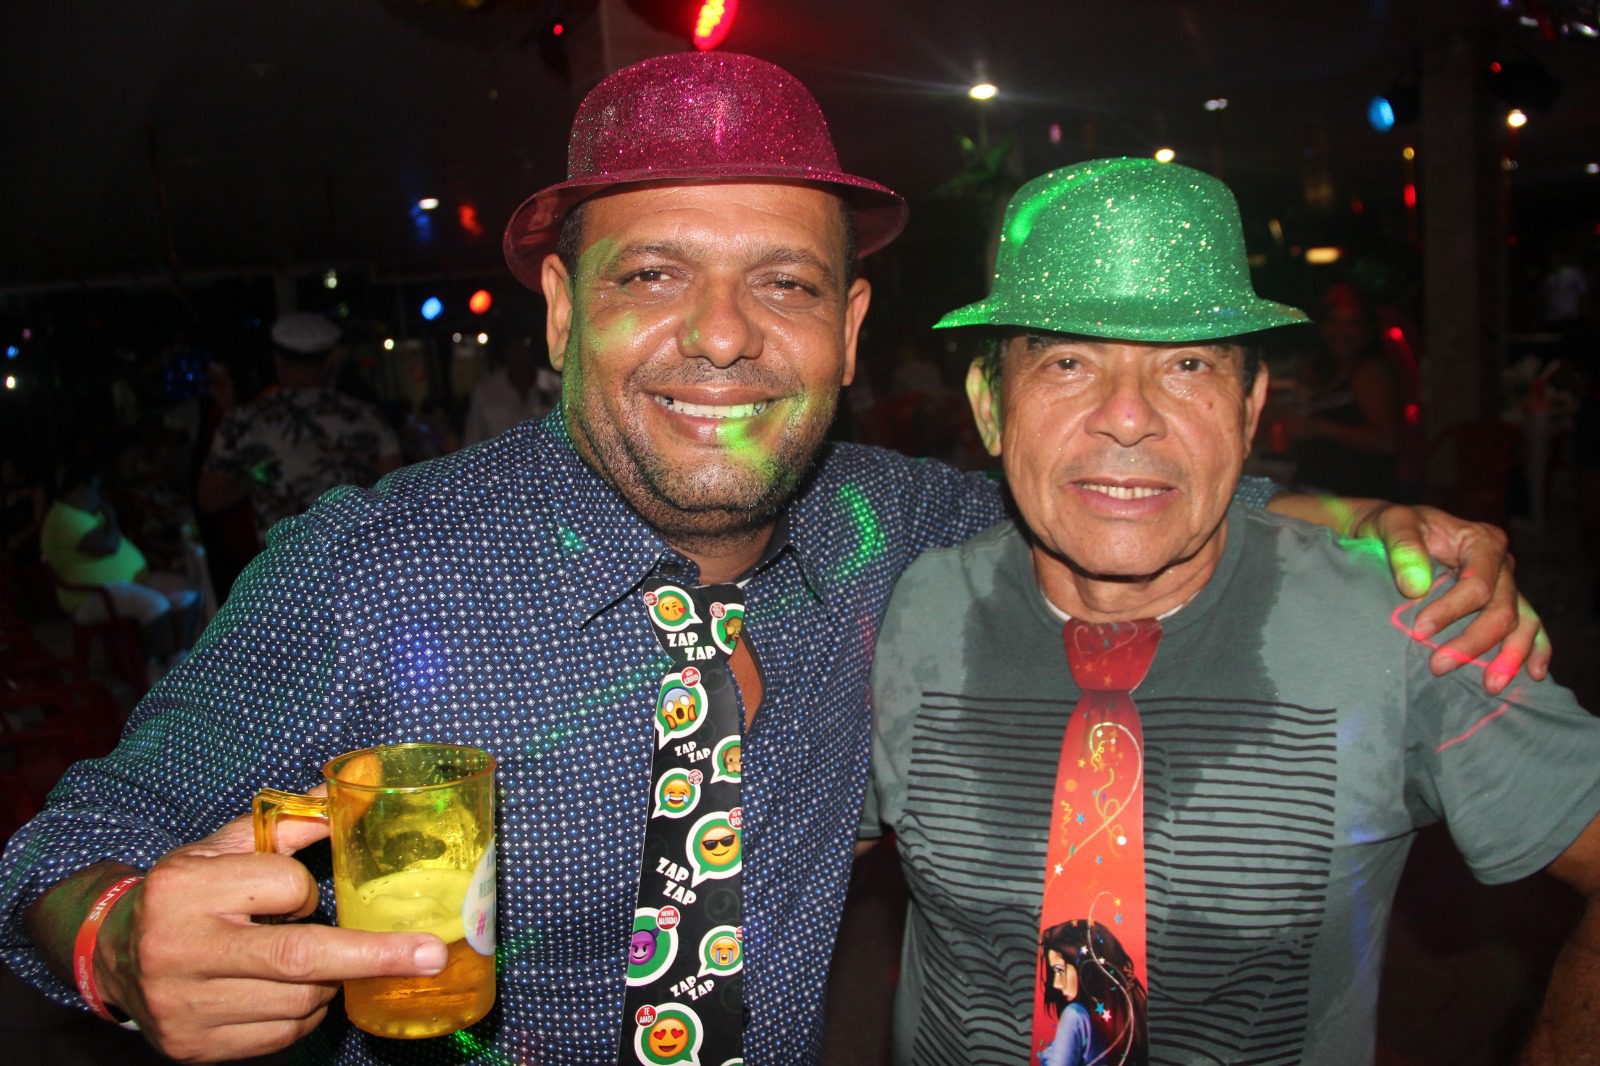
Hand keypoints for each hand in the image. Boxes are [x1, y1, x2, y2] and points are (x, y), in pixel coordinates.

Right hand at [96, 812, 446, 1061]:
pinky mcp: (195, 1048)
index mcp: (185, 889)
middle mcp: (180, 950)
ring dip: (327, 982)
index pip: (285, 887)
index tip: (296, 893)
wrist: (113, 956)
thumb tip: (366, 778)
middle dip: (375, 955)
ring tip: (310, 962)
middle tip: (430, 954)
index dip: (304, 890)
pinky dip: (302, 1016)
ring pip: (300, 1000)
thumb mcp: (231, 846)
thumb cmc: (187, 892)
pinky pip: (281, 1037)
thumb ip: (297, 818)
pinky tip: (288, 992)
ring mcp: (186, 1006)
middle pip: (301, 957)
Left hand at [1355, 502, 1549, 693]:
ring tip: (1491, 685)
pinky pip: (1530, 626)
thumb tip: (1416, 587)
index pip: (1478, 585)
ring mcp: (1506, 585)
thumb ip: (1403, 547)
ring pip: (1522, 623)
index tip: (1418, 632)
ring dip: (1509, 657)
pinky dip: (1535, 650)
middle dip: (1474, 643)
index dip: (1451, 612)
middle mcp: (1501, 564)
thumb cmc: (1391, 527)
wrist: (1390, 532)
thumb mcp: (1390, 523)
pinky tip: (1533, 674)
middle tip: (1439, 667)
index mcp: (1480, 541)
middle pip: (1502, 609)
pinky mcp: (1503, 602)